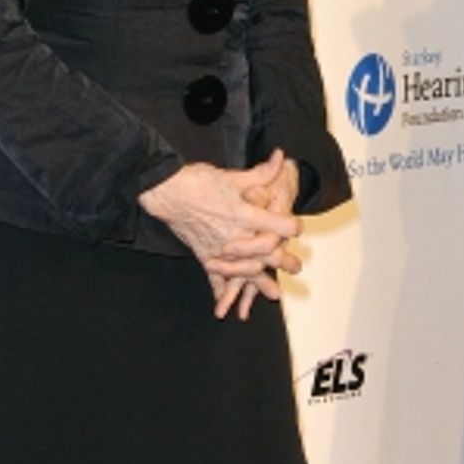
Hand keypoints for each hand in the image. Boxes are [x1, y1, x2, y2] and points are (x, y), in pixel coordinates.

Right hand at [206, 154, 301, 318]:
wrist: (166, 191)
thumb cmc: (198, 181)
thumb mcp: (232, 176)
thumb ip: (260, 173)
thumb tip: (281, 158)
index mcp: (244, 214)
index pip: (278, 226)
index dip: (291, 226)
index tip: (297, 228)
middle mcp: (234, 235)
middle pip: (267, 254)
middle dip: (284, 261)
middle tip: (295, 267)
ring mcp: (219, 249)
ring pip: (245, 271)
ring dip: (260, 283)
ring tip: (273, 292)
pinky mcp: (204, 255)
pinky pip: (215, 277)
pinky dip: (220, 291)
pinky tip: (226, 305)